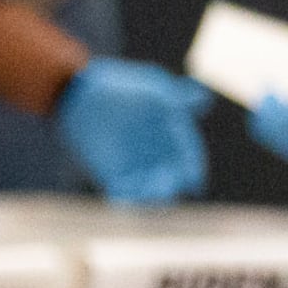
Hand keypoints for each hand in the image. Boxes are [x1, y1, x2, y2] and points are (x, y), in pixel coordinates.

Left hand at [55, 59, 210, 205]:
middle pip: (172, 177)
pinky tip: (124, 201)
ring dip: (151, 197)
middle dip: (173, 185)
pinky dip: (126, 199)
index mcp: (174, 136)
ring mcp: (137, 166)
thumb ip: (178, 96)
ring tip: (150, 198)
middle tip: (170, 189)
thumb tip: (204, 99)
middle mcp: (159, 155)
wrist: (83, 93)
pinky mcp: (112, 175)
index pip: (189, 156)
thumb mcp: (153, 87)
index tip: (194, 179)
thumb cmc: (123, 85)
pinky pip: (123, 193)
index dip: (193, 167)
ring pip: (150, 189)